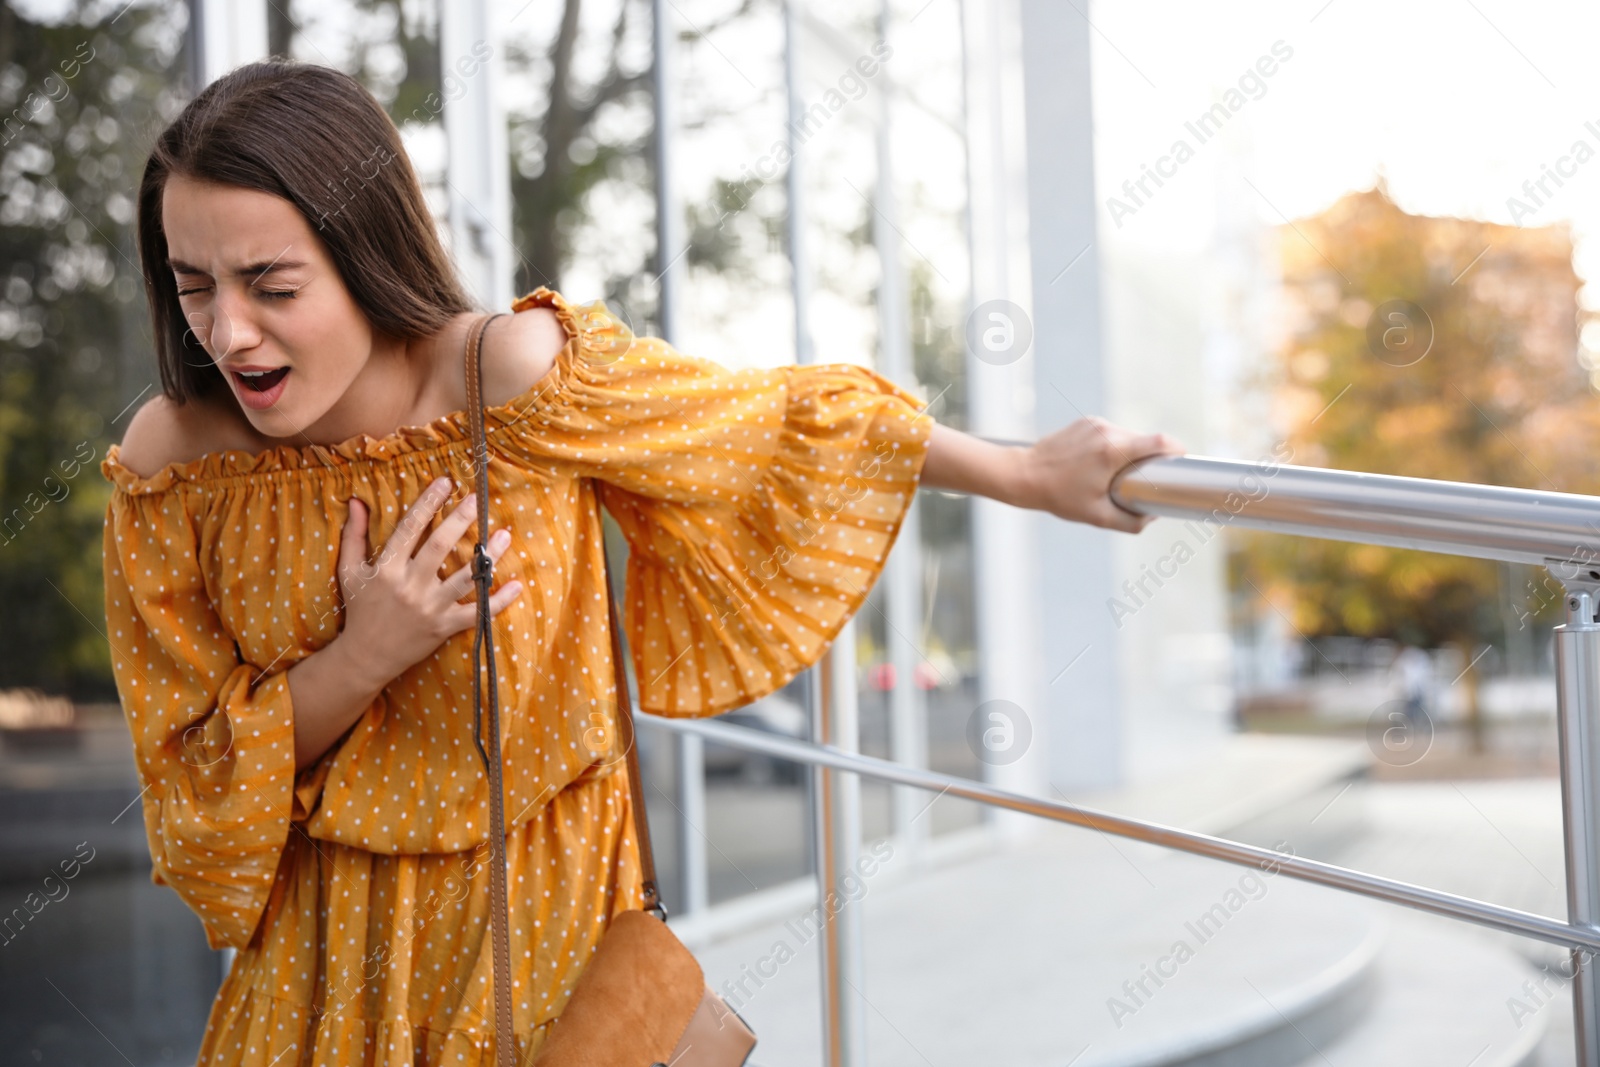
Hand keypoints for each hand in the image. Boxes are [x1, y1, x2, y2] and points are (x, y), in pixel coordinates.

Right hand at [334, 476, 522, 687]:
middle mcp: (410, 586)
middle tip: (478, 500)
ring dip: (488, 556)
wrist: (366, 657)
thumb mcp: (349, 571)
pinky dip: (498, 602)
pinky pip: (476, 613)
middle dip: (460, 521)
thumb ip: (354, 535)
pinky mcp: (444, 627)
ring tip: (505, 535)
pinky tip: (516, 585)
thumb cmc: (360, 610)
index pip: (409, 528)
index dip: (428, 503)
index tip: (445, 482)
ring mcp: (430, 607)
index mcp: (387, 569)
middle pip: (440, 547)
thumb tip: (358, 501)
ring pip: (465, 578)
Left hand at [1017, 417, 1183, 532]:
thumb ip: (1130, 522)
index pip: (1160, 440)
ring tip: (1119, 474)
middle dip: (1152, 458)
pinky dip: (1113, 446)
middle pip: (1145, 439)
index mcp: (1113, 451)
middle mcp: (1106, 431)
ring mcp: (1095, 424)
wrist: (1023, 475)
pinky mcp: (1086, 422)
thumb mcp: (1096, 516)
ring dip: (1131, 452)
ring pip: (1128, 435)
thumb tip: (1153, 517)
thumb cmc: (1058, 497)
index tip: (1182, 463)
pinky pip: (1111, 433)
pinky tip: (1100, 465)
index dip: (1177, 450)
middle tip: (1148, 479)